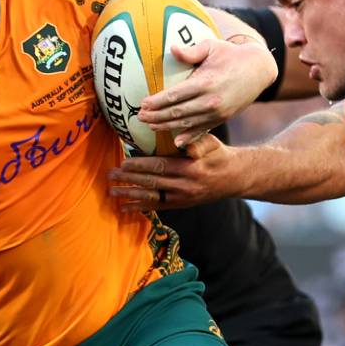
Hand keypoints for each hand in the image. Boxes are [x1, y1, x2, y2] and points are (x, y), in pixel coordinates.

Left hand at [109, 131, 234, 211]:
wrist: (233, 178)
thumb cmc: (218, 155)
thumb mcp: (211, 143)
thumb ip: (195, 141)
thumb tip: (179, 137)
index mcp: (192, 169)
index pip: (161, 166)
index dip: (141, 165)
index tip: (124, 162)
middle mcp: (186, 186)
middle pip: (152, 183)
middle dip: (130, 180)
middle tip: (111, 175)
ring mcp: (182, 198)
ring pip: (152, 198)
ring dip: (130, 195)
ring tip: (112, 192)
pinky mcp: (181, 205)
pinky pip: (157, 208)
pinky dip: (139, 208)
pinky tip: (124, 207)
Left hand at [136, 35, 274, 135]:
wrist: (259, 69)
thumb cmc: (231, 54)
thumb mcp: (212, 46)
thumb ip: (191, 51)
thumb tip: (173, 49)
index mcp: (206, 82)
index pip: (175, 95)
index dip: (156, 101)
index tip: (142, 104)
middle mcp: (211, 100)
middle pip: (177, 112)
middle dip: (156, 116)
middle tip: (139, 117)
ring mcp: (217, 112)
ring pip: (186, 123)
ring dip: (166, 126)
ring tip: (150, 126)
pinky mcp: (222, 118)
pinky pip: (202, 130)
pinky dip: (188, 137)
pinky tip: (175, 142)